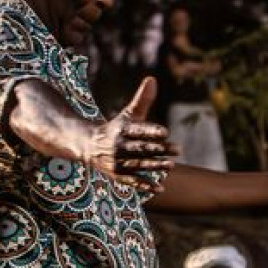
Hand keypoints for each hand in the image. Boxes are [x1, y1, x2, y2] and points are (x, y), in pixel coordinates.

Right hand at [87, 77, 175, 192]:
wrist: (89, 145)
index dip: (150, 131)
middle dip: (158, 149)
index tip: (165, 132)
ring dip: (154, 166)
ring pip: (138, 165)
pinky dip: (145, 185)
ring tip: (171, 165)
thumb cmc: (117, 127)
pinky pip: (133, 181)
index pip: (138, 130)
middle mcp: (118, 146)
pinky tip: (160, 188)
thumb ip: (142, 100)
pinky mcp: (119, 175)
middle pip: (140, 148)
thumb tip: (152, 79)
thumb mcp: (128, 114)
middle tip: (177, 149)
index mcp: (121, 129)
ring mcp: (118, 162)